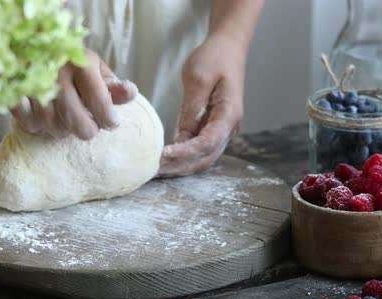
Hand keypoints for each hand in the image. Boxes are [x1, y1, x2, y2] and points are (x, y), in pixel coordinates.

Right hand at [11, 49, 137, 139]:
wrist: (31, 45)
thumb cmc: (71, 63)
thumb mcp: (96, 70)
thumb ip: (113, 86)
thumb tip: (130, 93)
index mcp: (80, 63)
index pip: (100, 103)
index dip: (109, 119)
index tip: (112, 122)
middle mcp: (55, 72)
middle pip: (76, 121)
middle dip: (87, 130)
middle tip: (90, 125)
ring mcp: (31, 83)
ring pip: (53, 127)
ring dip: (63, 129)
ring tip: (66, 118)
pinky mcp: (13, 93)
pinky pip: (30, 124)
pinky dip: (39, 127)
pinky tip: (45, 117)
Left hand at [158, 34, 244, 176]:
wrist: (228, 47)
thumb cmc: (214, 57)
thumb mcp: (198, 78)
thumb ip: (191, 109)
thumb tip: (181, 137)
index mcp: (229, 114)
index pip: (207, 143)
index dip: (185, 153)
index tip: (162, 157)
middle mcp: (229, 127)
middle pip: (205, 157)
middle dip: (179, 166)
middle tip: (152, 169)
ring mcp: (222, 129)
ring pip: (202, 157)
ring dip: (180, 166)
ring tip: (155, 168)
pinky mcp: (212, 127)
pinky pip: (198, 148)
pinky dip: (183, 157)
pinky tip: (164, 158)